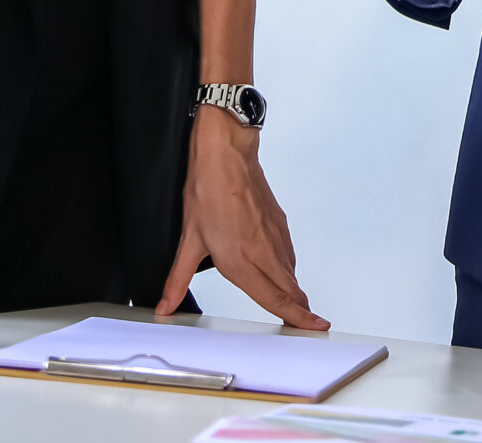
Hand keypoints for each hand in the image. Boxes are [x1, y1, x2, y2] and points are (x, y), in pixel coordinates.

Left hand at [157, 108, 327, 328]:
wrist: (228, 154)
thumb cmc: (209, 190)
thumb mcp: (189, 240)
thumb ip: (177, 279)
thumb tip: (165, 306)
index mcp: (241, 260)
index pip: (275, 297)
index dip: (297, 316)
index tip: (316, 327)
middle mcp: (263, 252)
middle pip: (291, 290)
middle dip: (302, 311)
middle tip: (312, 326)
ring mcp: (275, 236)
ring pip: (291, 273)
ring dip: (296, 292)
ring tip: (299, 306)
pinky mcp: (279, 223)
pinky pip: (289, 255)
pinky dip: (290, 270)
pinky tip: (284, 273)